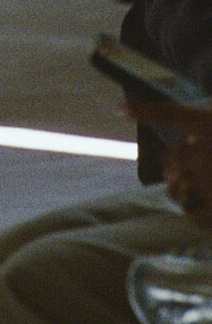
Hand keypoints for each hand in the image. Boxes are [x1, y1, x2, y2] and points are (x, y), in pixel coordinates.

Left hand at [126, 97, 211, 229]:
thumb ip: (206, 123)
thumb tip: (196, 127)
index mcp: (211, 126)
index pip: (168, 115)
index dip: (143, 110)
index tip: (120, 106)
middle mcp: (207, 155)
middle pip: (169, 158)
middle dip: (169, 160)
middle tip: (171, 162)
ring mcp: (211, 186)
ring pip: (177, 189)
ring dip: (177, 187)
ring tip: (183, 187)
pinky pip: (197, 217)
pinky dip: (196, 213)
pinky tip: (200, 209)